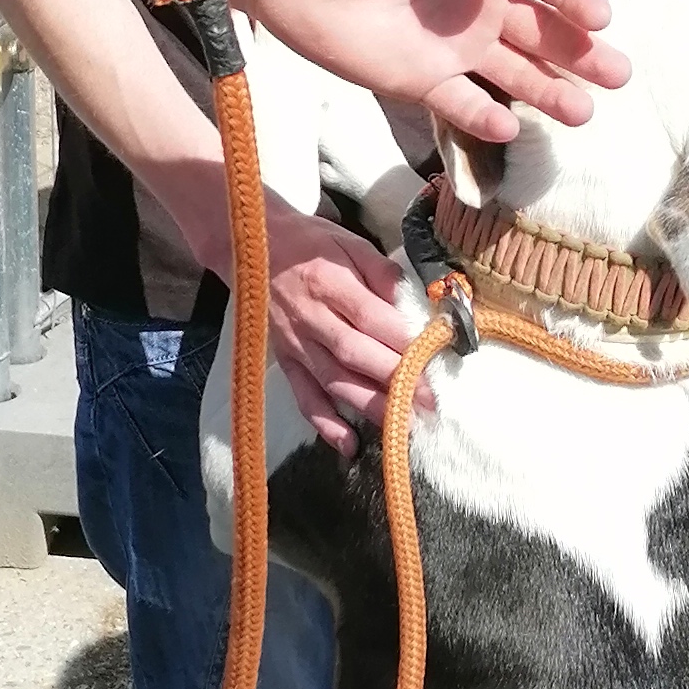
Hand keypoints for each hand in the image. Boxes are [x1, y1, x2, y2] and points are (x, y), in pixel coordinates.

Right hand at [159, 186, 423, 450]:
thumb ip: (382, 273)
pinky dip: (324, 424)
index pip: (371, 318)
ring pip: (335, 382)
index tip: (436, 357)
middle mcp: (311, 319)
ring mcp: (296, 345)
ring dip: (370, 406)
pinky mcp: (285, 362)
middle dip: (396, 380)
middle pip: (356, 354)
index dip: (403, 341)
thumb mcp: (351, 244)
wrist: (253, 247)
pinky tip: (349, 444)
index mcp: (329, 283)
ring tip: (404, 426)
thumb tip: (417, 301)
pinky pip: (304, 397)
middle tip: (432, 402)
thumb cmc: (311, 243)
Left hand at [223, 0, 628, 150]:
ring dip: (551, 92)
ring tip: (584, 114)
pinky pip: (462, 103)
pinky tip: (511, 130)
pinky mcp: (420, 79)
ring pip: (516, 73)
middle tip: (619, 75)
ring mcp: (454, 45)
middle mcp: (482, 2)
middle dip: (583, 54)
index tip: (600, 18)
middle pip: (544, 31)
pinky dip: (485, 119)